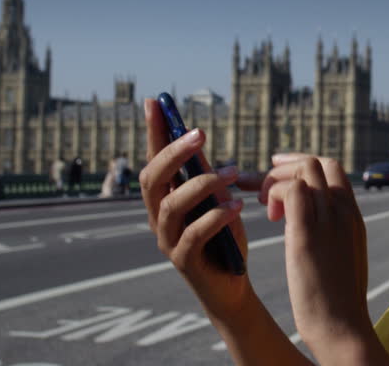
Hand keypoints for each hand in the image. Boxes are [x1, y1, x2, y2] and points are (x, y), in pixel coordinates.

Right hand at [139, 99, 254, 319]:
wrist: (232, 286)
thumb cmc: (224, 239)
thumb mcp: (216, 200)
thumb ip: (203, 174)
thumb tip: (195, 138)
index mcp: (164, 199)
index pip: (153, 160)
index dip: (153, 132)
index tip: (156, 102)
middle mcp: (158, 218)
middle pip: (152, 179)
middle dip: (173, 153)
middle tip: (200, 135)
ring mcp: (167, 240)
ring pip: (171, 205)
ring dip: (202, 184)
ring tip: (232, 172)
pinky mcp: (184, 261)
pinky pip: (193, 234)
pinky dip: (215, 217)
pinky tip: (236, 206)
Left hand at [261, 153, 373, 361]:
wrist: (341, 326)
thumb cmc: (338, 298)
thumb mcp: (343, 255)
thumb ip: (334, 231)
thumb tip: (316, 221)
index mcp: (353, 216)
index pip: (333, 169)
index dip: (302, 166)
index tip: (280, 177)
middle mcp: (344, 212)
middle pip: (317, 163)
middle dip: (286, 168)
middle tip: (266, 193)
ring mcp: (328, 221)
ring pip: (305, 169)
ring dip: (278, 180)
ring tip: (269, 210)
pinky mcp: (307, 235)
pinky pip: (292, 191)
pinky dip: (274, 193)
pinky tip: (270, 217)